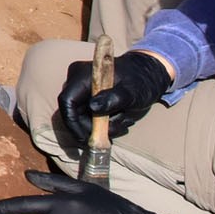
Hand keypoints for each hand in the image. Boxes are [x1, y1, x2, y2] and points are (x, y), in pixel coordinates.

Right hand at [59, 49, 175, 153]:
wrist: (147, 75)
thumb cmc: (141, 80)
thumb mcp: (132, 91)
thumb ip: (114, 98)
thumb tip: (93, 107)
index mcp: (83, 75)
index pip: (67, 101)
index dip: (72, 122)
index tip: (87, 138)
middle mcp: (77, 81)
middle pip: (73, 112)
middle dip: (92, 127)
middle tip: (116, 131)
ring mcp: (81, 90)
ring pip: (82, 118)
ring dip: (101, 127)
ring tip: (123, 123)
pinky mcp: (86, 98)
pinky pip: (88, 117)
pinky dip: (103, 124)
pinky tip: (120, 119)